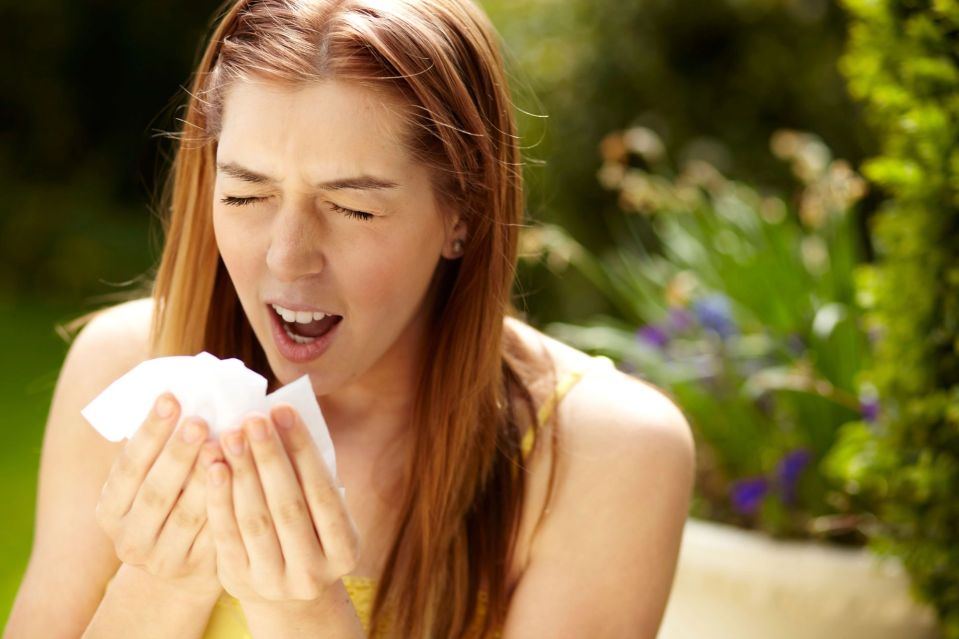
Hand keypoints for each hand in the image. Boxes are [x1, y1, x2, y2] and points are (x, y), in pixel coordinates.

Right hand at [95, 393, 224, 597]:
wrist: (182, 562)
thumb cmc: (171, 500)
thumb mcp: (151, 479)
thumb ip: (160, 447)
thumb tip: (184, 389)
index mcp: (110, 508)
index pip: (127, 466)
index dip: (148, 432)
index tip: (170, 397)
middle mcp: (129, 537)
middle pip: (156, 491)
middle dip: (178, 453)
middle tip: (199, 420)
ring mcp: (161, 558)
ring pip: (188, 515)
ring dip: (208, 478)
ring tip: (225, 443)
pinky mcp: (196, 569)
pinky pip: (216, 534)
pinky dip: (230, 503)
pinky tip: (244, 476)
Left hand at [204, 404, 359, 603]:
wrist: (284, 593)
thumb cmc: (307, 530)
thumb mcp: (322, 513)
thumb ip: (309, 477)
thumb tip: (280, 420)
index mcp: (345, 550)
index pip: (323, 492)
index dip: (303, 449)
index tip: (283, 410)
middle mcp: (314, 572)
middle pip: (288, 506)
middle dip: (269, 457)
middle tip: (253, 418)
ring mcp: (276, 582)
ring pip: (255, 520)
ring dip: (241, 473)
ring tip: (230, 435)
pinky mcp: (240, 582)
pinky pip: (226, 535)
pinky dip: (218, 498)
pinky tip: (213, 466)